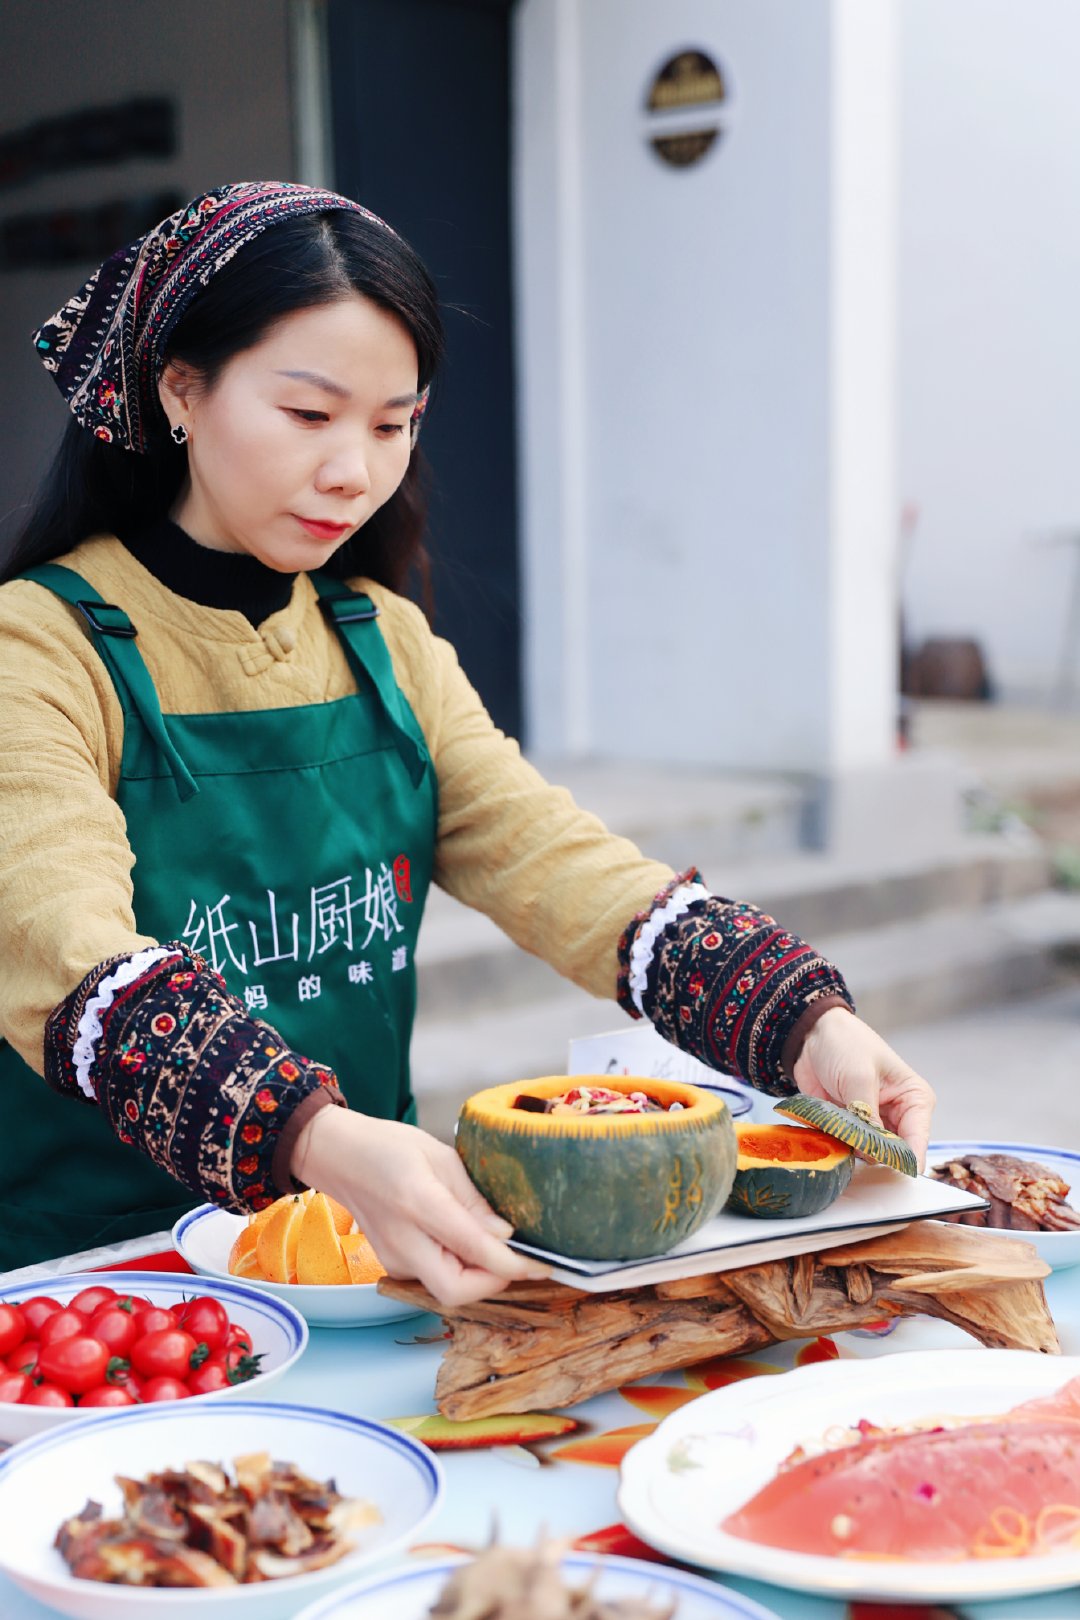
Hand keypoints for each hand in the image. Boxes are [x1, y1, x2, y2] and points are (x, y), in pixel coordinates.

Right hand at [290, 1108, 549, 1305]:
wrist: (337, 1155)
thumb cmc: (388, 1146)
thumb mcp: (441, 1157)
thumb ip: (474, 1200)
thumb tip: (506, 1235)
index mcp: (418, 1203)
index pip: (473, 1249)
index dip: (513, 1263)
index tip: (543, 1264)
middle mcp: (403, 1241)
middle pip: (457, 1291)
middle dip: (495, 1282)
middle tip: (519, 1258)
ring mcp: (393, 1258)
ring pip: (446, 1290)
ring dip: (479, 1277)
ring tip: (495, 1245)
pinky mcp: (392, 1264)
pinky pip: (434, 1278)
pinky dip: (459, 1269)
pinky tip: (466, 1242)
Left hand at [792, 1008, 935, 1168]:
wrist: (812, 1034)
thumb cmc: (845, 1044)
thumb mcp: (859, 1077)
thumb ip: (867, 1116)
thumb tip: (872, 1152)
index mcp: (914, 1099)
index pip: (918, 1139)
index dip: (906, 1161)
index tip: (892, 1176)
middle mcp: (899, 1115)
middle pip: (896, 1152)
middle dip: (877, 1160)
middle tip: (858, 1157)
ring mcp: (874, 1123)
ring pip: (872, 1154)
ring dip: (855, 1153)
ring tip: (840, 1143)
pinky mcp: (852, 1126)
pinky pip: (850, 1148)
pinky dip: (840, 1148)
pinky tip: (830, 1143)